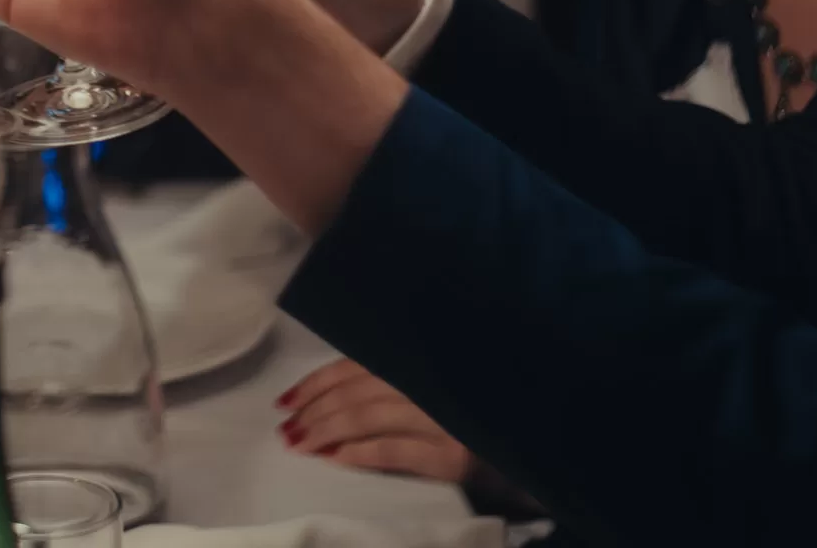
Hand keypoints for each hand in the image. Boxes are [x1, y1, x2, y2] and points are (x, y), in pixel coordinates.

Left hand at [278, 360, 472, 484]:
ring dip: (326, 431)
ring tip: (301, 445)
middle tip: (287, 429)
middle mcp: (430, 380)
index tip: (286, 400)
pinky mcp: (453, 456)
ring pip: (367, 418)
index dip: (316, 382)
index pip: (355, 366)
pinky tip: (335, 458)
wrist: (530, 447)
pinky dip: (359, 453)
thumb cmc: (474, 414)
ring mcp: (443, 418)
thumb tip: (330, 396)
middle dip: (314, 410)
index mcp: (421, 358)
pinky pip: (393, 450)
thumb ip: (392, 379)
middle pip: (355, 392)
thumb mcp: (433, 385)